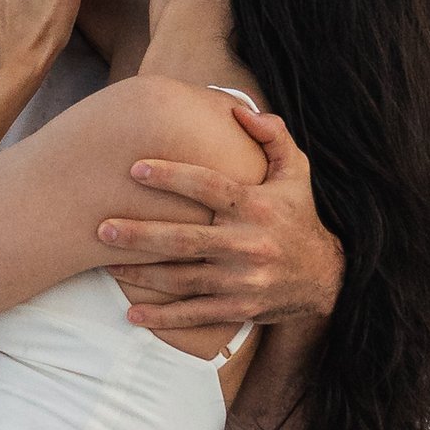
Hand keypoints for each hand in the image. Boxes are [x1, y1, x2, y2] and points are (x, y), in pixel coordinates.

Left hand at [96, 102, 344, 329]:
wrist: (327, 277)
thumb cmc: (299, 215)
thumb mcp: (296, 171)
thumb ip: (273, 136)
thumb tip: (241, 111)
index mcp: (256, 206)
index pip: (208, 187)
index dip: (171, 177)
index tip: (135, 169)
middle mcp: (247, 244)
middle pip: (184, 239)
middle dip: (140, 234)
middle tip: (102, 228)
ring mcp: (242, 280)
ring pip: (182, 279)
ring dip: (141, 273)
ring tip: (106, 262)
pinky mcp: (239, 308)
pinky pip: (195, 314)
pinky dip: (163, 318)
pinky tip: (132, 314)